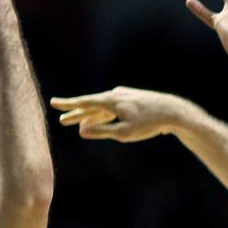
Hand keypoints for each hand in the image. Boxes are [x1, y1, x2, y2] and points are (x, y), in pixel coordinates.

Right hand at [49, 87, 197, 141]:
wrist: (173, 112)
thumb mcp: (124, 132)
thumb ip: (102, 131)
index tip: (54, 103)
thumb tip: (81, 131)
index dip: (68, 104)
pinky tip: (96, 120)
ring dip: (88, 116)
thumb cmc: (149, 123)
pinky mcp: (132, 101)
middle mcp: (116, 95)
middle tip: (61, 120)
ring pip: (101, 107)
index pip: (85, 102)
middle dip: (76, 113)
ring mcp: (124, 96)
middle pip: (91, 105)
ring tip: (75, 123)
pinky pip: (111, 108)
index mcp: (112, 101)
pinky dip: (102, 115)